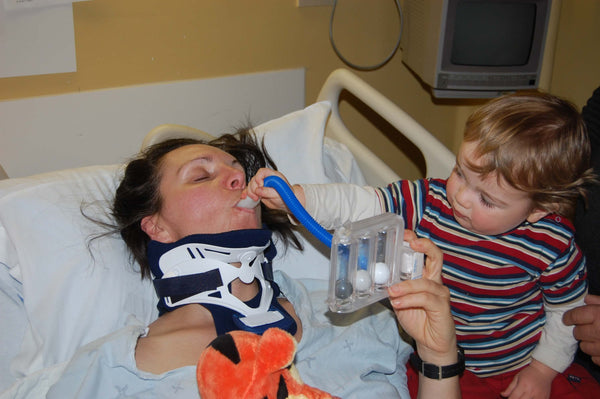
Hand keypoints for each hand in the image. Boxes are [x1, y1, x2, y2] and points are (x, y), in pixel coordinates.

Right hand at [244, 168, 304, 211]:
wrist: (286, 203)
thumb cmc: (286, 196)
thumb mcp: (279, 194)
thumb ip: (269, 191)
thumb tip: (258, 190)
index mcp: (273, 176)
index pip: (262, 172)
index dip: (259, 178)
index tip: (260, 185)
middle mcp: (266, 179)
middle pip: (254, 179)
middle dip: (254, 188)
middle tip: (258, 195)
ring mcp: (261, 185)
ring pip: (250, 185)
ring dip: (250, 192)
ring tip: (256, 198)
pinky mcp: (258, 191)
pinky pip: (249, 191)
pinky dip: (246, 194)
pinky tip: (245, 197)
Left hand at [388, 232, 455, 363]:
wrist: (430, 342)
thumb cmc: (416, 318)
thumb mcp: (399, 300)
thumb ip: (391, 287)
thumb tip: (374, 278)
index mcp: (424, 275)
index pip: (424, 252)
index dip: (416, 241)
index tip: (403, 234)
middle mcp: (434, 280)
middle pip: (436, 256)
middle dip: (423, 246)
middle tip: (410, 242)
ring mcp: (440, 293)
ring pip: (425, 281)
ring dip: (406, 285)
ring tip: (391, 291)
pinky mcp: (442, 306)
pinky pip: (425, 298)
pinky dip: (410, 299)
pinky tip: (398, 303)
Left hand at [500, 359, 554, 398]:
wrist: (543, 370)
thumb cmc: (529, 373)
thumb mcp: (517, 377)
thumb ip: (510, 388)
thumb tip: (502, 395)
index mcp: (523, 386)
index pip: (513, 398)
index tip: (508, 398)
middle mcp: (531, 392)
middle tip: (515, 397)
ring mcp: (539, 397)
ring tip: (522, 397)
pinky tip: (529, 397)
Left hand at [563, 294, 599, 364]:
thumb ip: (598, 302)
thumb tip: (585, 298)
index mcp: (598, 315)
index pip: (574, 316)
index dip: (569, 317)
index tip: (567, 319)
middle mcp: (598, 331)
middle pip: (577, 333)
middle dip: (579, 330)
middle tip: (585, 328)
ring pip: (584, 347)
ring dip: (587, 343)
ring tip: (595, 339)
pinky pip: (594, 358)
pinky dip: (596, 354)